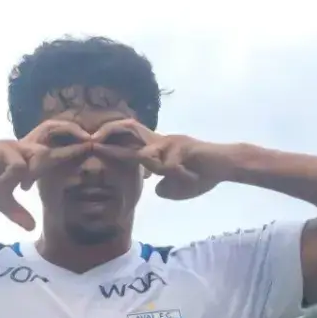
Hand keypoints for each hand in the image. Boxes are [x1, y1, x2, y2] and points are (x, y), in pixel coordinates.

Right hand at [0, 120, 91, 229]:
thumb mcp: (1, 202)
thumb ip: (17, 213)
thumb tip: (31, 229)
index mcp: (25, 160)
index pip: (51, 158)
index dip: (69, 156)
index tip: (88, 155)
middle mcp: (22, 149)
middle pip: (50, 152)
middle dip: (67, 155)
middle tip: (79, 159)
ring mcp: (12, 147)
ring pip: (37, 155)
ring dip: (34, 172)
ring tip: (23, 187)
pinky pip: (17, 163)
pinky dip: (13, 177)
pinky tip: (3, 186)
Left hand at [90, 119, 232, 199]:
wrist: (226, 166)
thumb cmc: (203, 175)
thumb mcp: (179, 187)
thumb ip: (166, 187)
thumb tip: (156, 188)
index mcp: (159, 148)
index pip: (130, 141)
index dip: (111, 143)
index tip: (92, 146)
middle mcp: (162, 141)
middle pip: (131, 129)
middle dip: (108, 134)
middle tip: (90, 142)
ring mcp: (173, 143)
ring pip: (146, 152)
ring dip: (134, 156)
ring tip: (125, 155)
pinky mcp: (185, 149)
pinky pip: (170, 167)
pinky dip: (172, 174)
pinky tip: (182, 175)